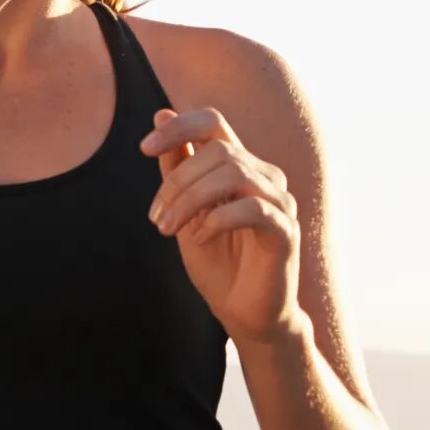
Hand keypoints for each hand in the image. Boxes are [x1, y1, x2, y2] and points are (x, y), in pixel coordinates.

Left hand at [142, 105, 301, 344]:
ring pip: (234, 173)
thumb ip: (177, 167)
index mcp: (239, 167)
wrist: (244, 315)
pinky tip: (202, 237)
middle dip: (177, 182)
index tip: (143, 149)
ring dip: (191, 200)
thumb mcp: (185, 211)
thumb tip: (162, 114)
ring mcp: (279, 202)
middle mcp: (264, 177)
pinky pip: (252, 208)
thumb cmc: (218, 264)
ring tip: (169, 229)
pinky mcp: (286, 230)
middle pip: (218, 151)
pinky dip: (218, 220)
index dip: (179, 127)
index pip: (213, 122)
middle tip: (157, 218)